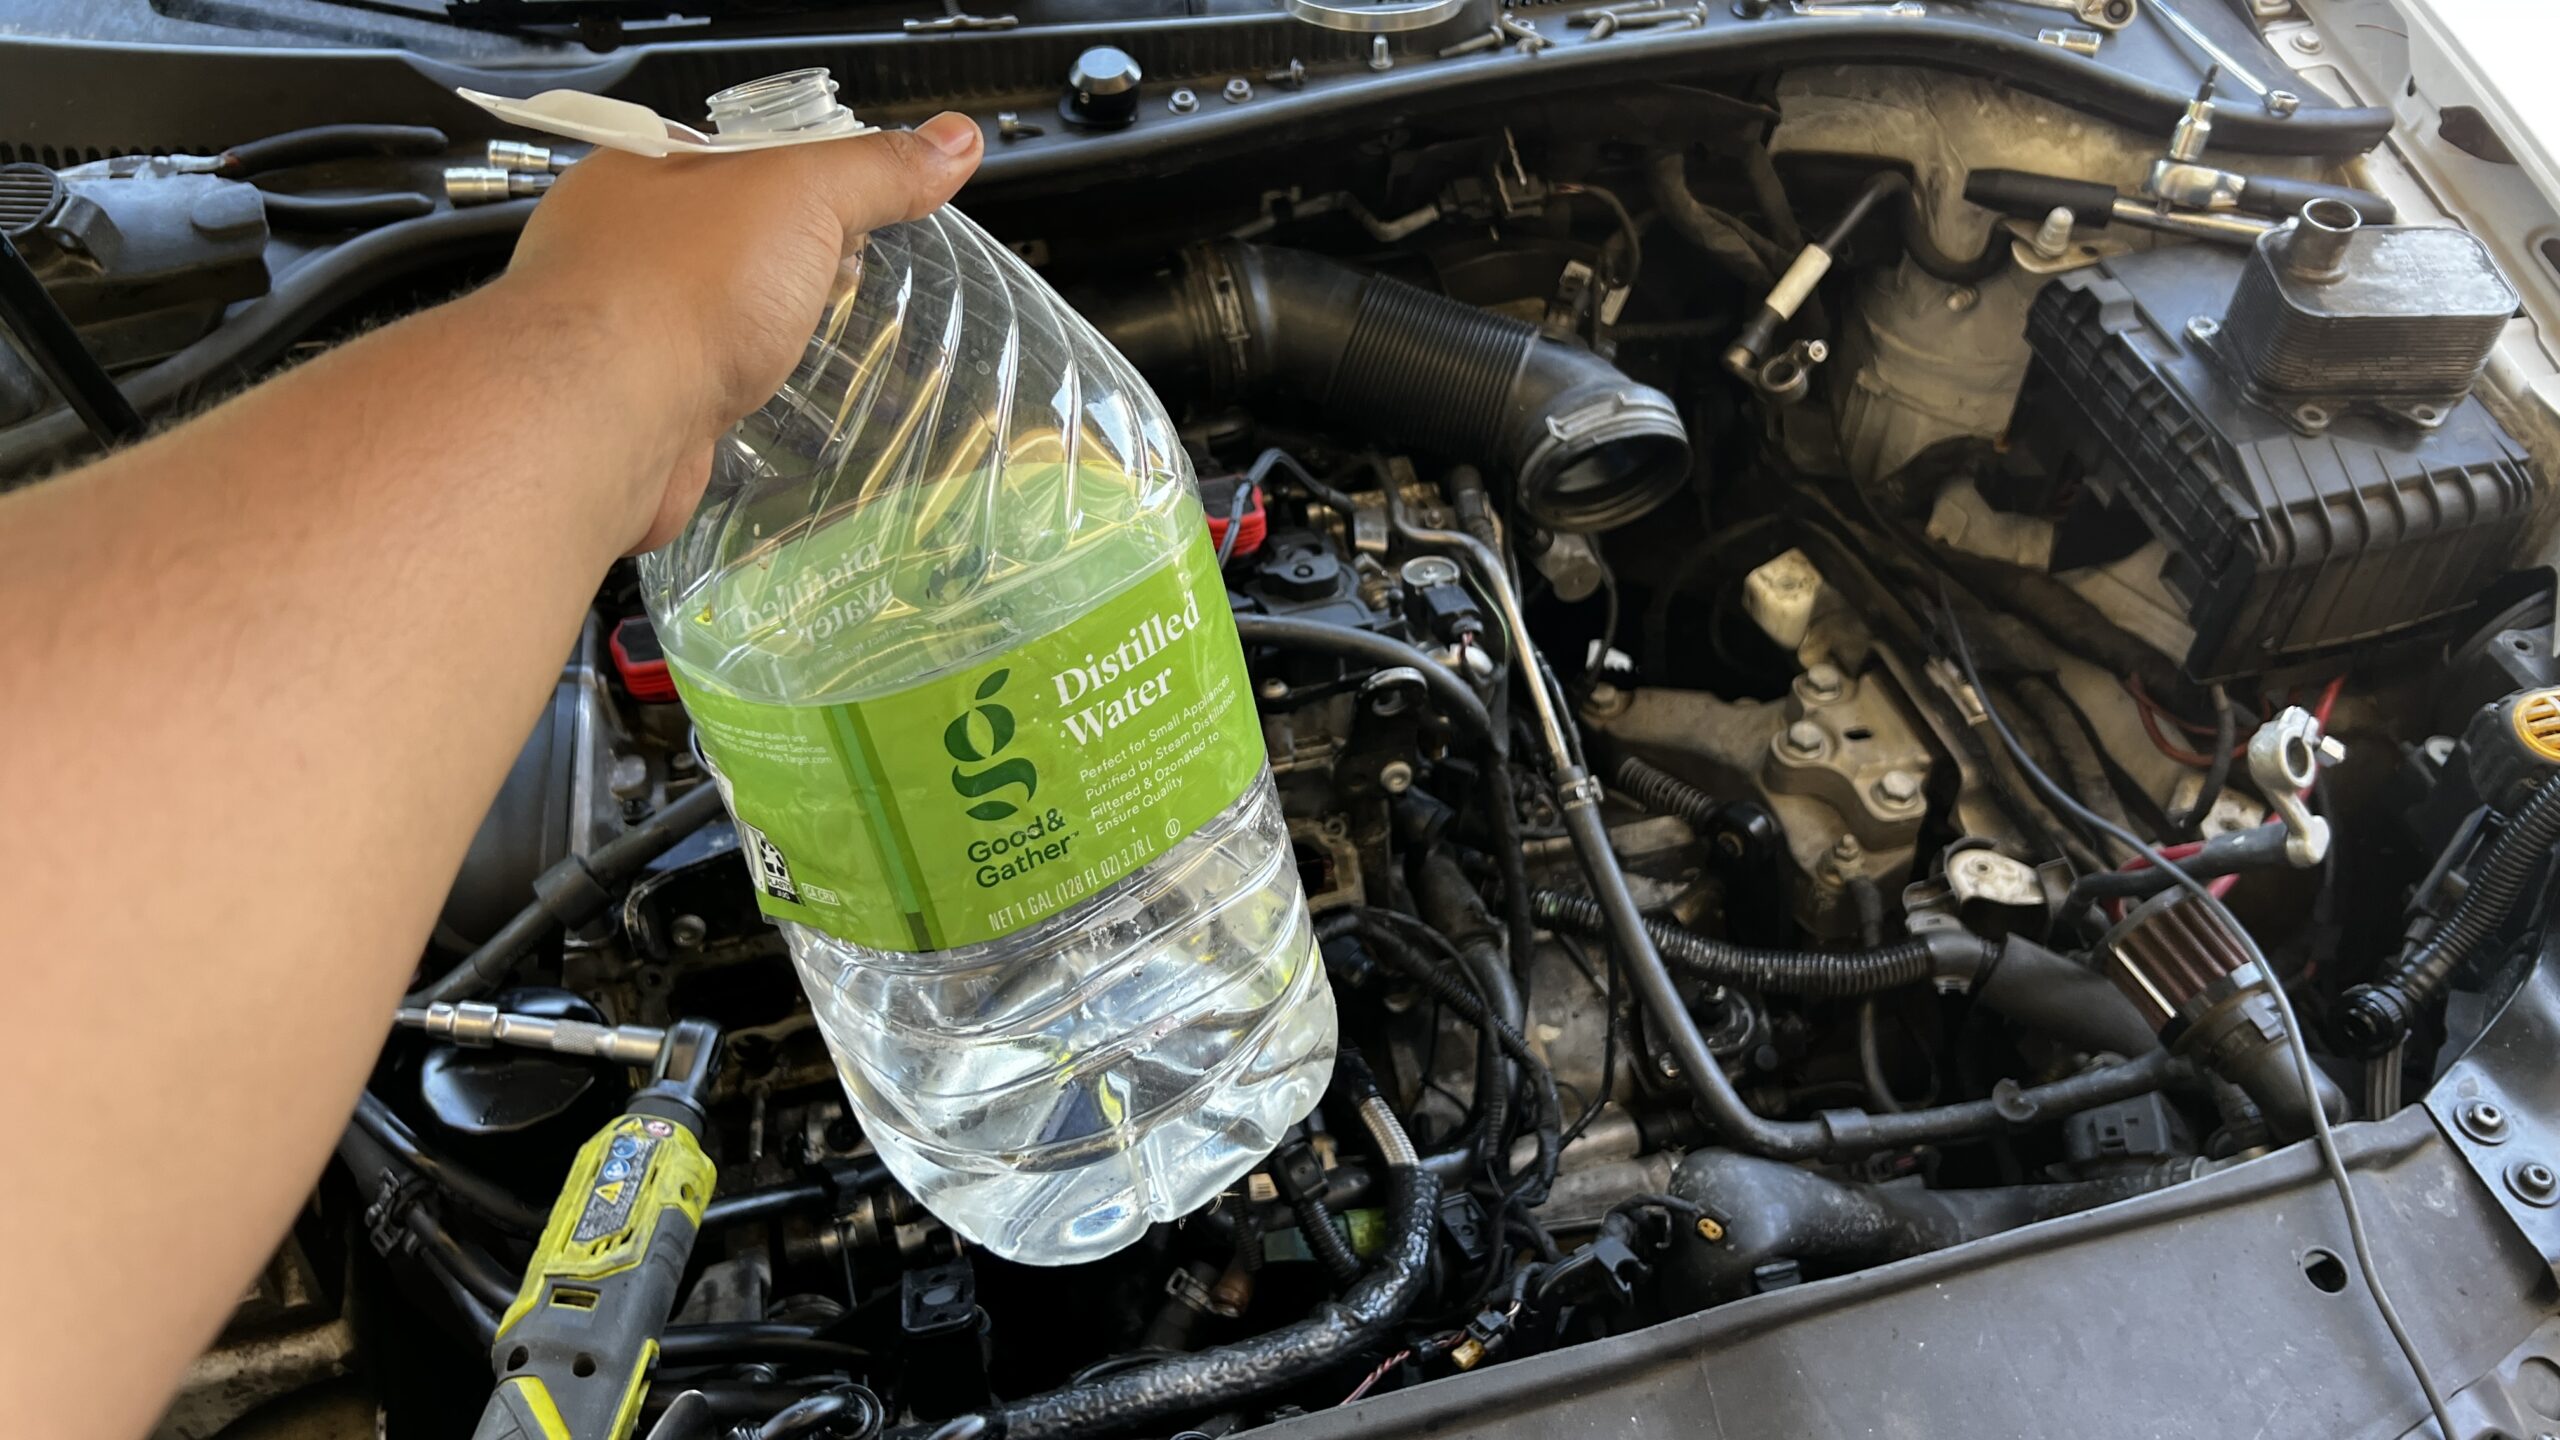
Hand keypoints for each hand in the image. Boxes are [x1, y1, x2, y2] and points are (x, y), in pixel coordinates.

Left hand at [498, 112, 982, 547]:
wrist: (602, 418)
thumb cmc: (674, 290)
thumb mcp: (803, 195)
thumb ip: (877, 170)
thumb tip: (951, 142)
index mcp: (642, 174)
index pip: (729, 161)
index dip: (794, 180)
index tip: (847, 204)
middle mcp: (615, 249)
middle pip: (716, 243)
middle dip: (775, 266)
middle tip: (832, 277)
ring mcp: (615, 334)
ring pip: (700, 322)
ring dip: (748, 337)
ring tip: (804, 344)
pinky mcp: (629, 411)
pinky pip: (691, 393)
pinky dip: (728, 399)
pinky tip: (759, 403)